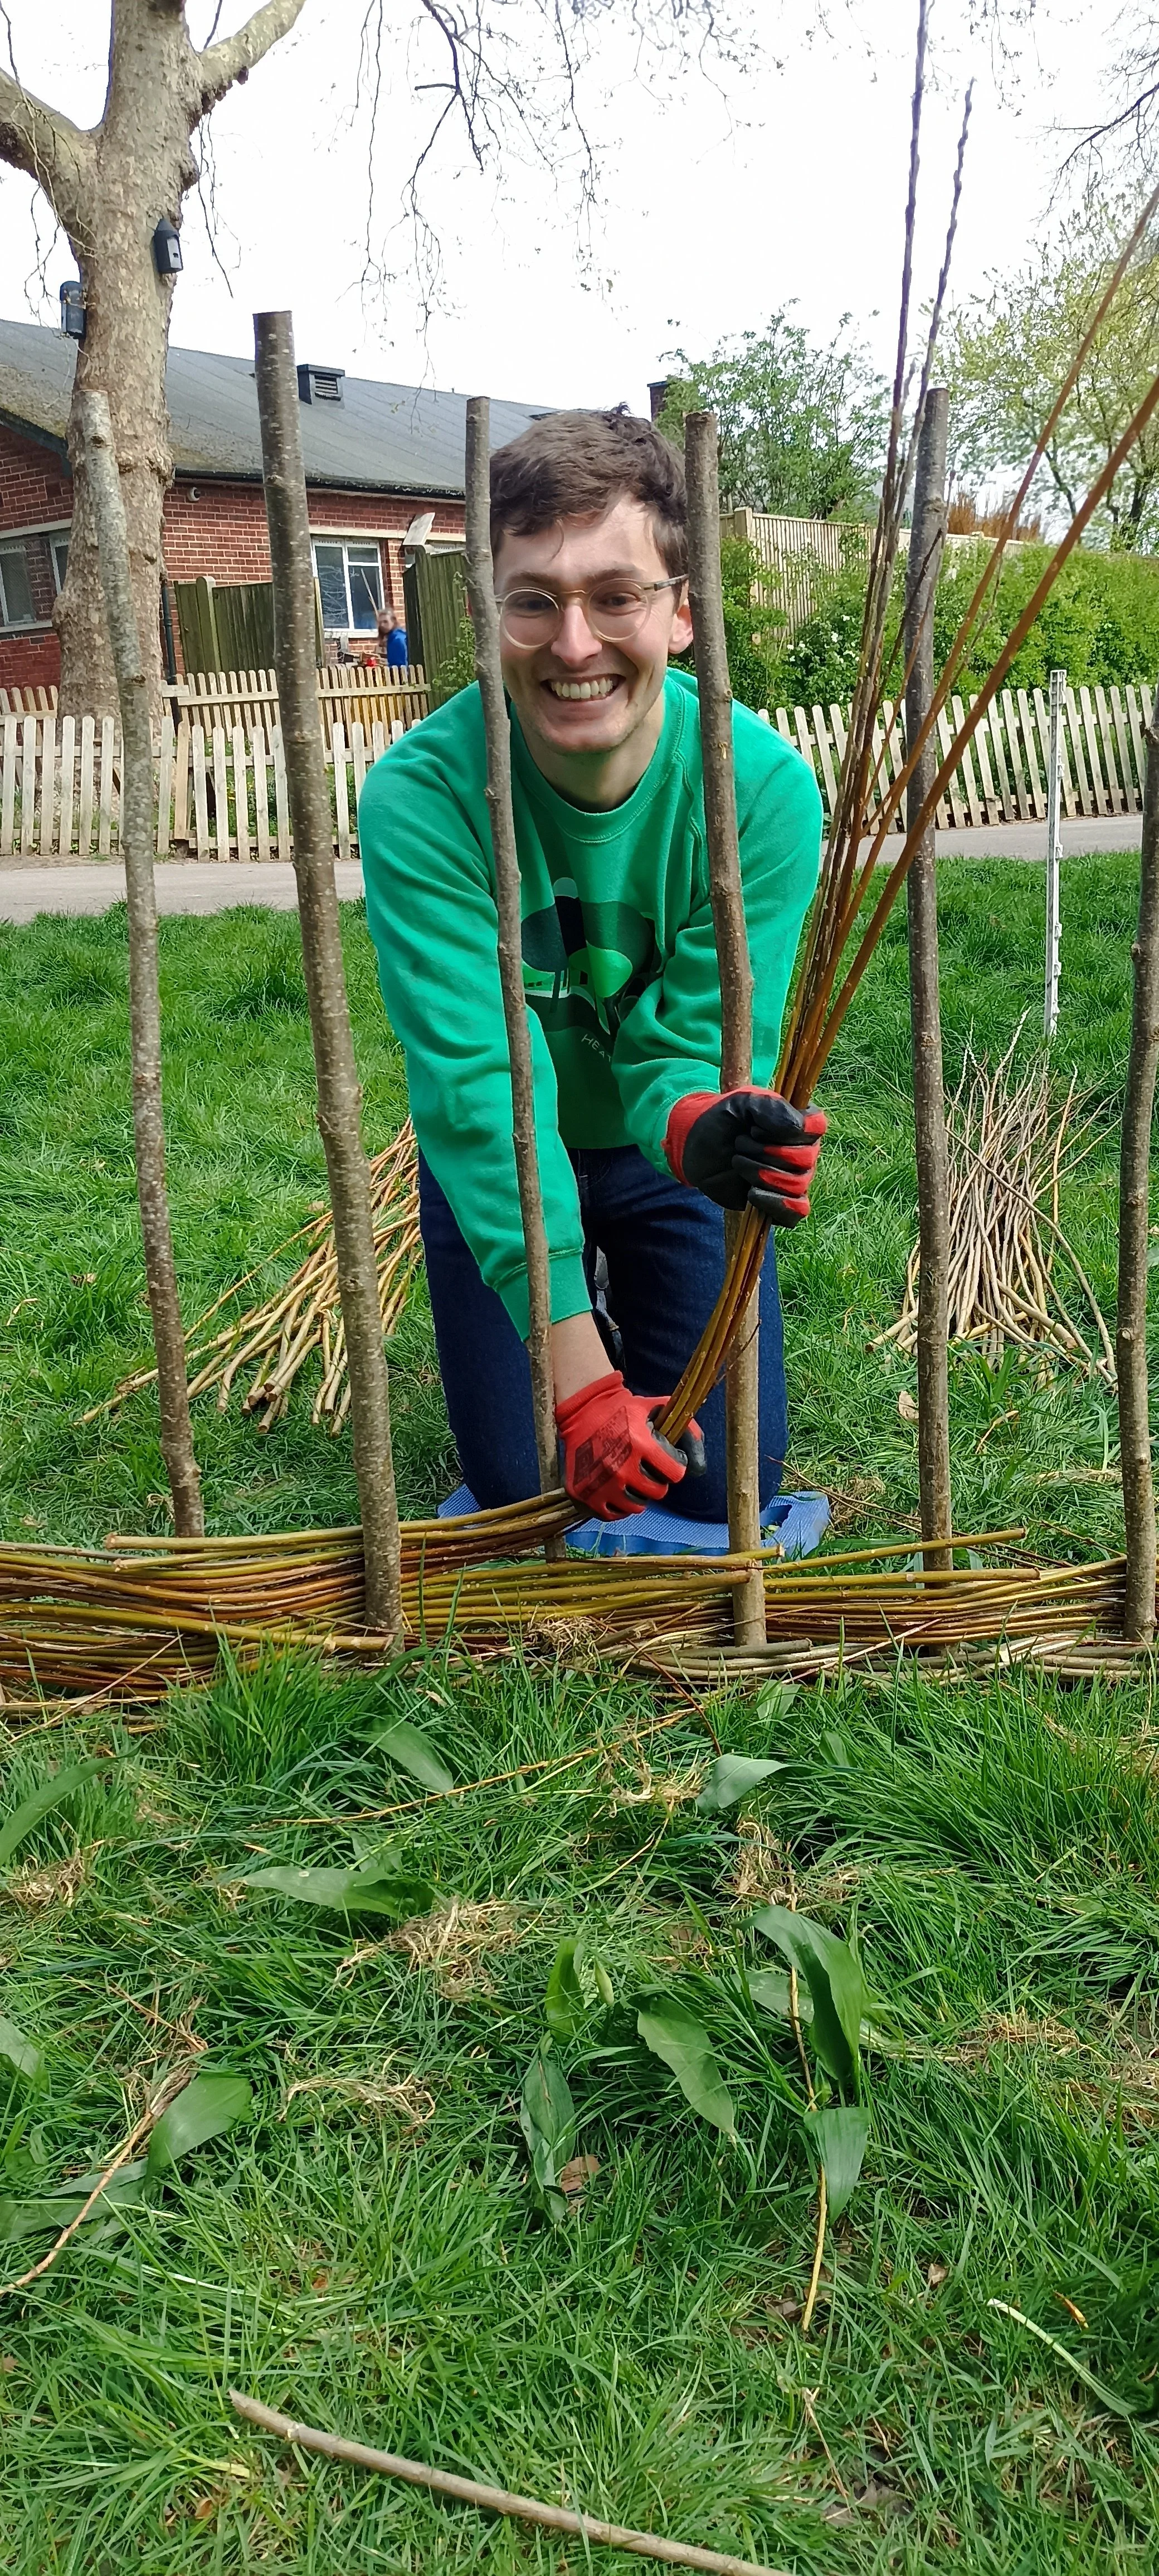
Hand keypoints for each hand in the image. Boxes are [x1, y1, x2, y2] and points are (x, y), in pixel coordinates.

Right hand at [555, 1370, 704, 1520]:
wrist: (584, 1411)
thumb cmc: (625, 1410)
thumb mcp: (658, 1409)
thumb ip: (686, 1430)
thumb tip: (700, 1466)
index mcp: (640, 1444)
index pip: (676, 1473)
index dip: (675, 1465)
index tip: (667, 1459)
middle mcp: (620, 1467)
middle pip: (658, 1492)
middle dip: (657, 1480)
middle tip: (646, 1467)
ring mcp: (601, 1484)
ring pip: (637, 1506)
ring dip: (638, 1494)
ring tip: (631, 1477)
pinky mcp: (585, 1495)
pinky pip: (613, 1514)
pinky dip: (618, 1505)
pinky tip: (616, 1489)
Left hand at [665, 1087, 825, 1224]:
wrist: (698, 1147)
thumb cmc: (723, 1120)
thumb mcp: (742, 1102)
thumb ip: (770, 1105)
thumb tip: (798, 1126)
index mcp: (799, 1123)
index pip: (816, 1126)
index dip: (787, 1130)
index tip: (756, 1128)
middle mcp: (803, 1151)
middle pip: (804, 1159)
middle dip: (765, 1153)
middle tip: (739, 1144)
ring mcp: (794, 1178)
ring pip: (797, 1184)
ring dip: (761, 1174)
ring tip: (738, 1163)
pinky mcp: (780, 1203)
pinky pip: (796, 1212)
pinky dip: (776, 1205)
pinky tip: (751, 1194)